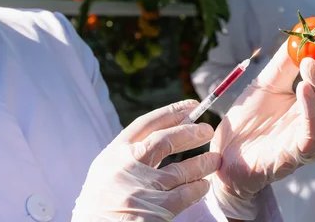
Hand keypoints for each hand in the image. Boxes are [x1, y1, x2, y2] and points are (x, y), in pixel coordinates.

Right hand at [72, 100, 221, 221]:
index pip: (145, 124)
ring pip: (181, 169)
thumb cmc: (99, 207)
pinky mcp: (156, 208)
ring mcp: (142, 187)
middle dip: (190, 132)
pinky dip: (198, 188)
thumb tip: (161, 138)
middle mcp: (126, 166)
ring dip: (202, 163)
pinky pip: (185, 194)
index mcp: (112, 154)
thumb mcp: (105, 173)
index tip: (189, 106)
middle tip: (207, 129)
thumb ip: (127, 157)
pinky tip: (204, 186)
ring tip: (215, 159)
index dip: (170, 112)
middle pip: (165, 140)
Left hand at [209, 27, 314, 219]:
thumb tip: (305, 33)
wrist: (225, 154)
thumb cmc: (249, 120)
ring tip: (311, 64)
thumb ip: (285, 62)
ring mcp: (311, 141)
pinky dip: (311, 111)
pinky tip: (303, 90)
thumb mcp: (266, 83)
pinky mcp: (296, 157)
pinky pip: (312, 135)